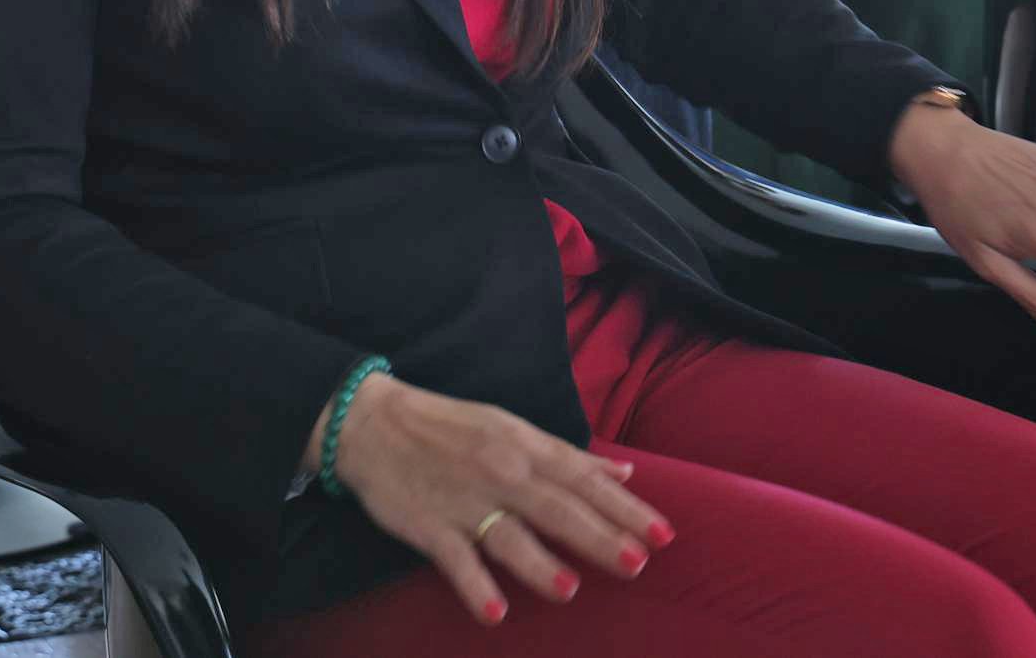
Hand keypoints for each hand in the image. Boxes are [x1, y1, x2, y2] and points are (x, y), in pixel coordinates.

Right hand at [325, 375, 673, 625]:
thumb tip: (623, 473)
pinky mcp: (429, 526)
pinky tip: (495, 613)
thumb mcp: (513, 428)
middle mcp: (501, 473)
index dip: (624, 507)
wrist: (373, 423)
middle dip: (599, 535)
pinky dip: (474, 586)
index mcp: (525, 446)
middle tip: (637, 562)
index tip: (662, 533)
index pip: (584, 479)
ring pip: (509, 536)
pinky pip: (455, 560)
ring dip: (539, 564)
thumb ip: (568, 456)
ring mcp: (465, 501)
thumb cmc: (450, 427)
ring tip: (571, 589)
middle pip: (557, 508)